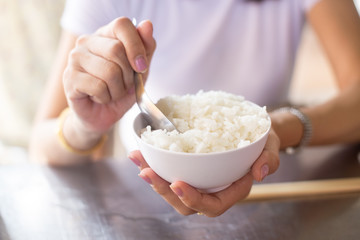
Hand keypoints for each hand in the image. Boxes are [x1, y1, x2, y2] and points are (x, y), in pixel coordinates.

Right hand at [63, 17, 155, 133]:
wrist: (101, 115)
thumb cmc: (121, 90)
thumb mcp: (140, 71)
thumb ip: (146, 49)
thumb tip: (147, 24)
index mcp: (105, 34)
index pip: (122, 25)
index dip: (136, 46)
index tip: (142, 67)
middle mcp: (86, 41)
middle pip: (117, 50)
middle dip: (128, 75)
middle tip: (125, 85)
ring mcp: (75, 59)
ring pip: (109, 71)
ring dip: (118, 89)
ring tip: (112, 93)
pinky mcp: (69, 78)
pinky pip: (98, 87)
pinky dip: (106, 97)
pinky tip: (100, 98)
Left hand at [128, 129, 279, 216]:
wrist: (254, 133)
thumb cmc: (262, 143)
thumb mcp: (270, 148)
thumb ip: (269, 160)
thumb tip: (260, 172)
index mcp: (231, 191)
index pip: (212, 206)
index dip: (193, 199)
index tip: (178, 184)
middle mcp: (212, 190)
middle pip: (184, 203)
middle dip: (163, 190)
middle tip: (147, 172)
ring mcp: (199, 181)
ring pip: (172, 190)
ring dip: (153, 177)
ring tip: (138, 159)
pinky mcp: (190, 170)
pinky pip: (170, 173)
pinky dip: (155, 164)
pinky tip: (141, 152)